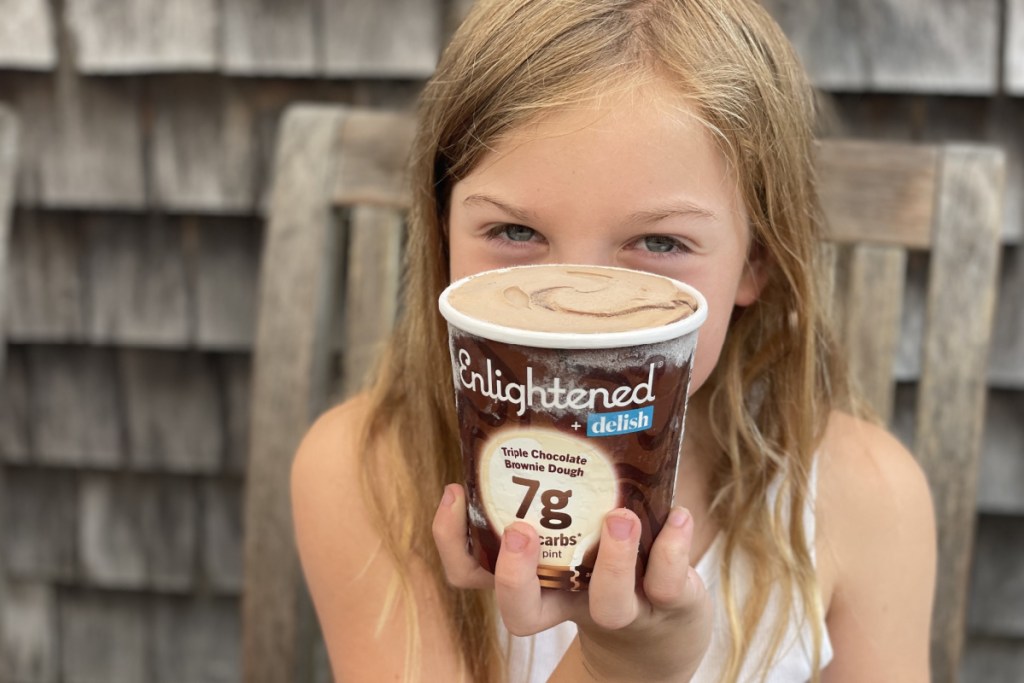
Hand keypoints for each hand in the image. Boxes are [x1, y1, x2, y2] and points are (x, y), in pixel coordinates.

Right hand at [432, 484, 711, 682]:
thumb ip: (555, 467)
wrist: (667, 617)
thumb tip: (550, 376)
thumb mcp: (573, 516)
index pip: (472, 573)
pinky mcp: (669, 601)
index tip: (454, 489)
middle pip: (523, 612)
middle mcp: (569, 598)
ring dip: (611, 562)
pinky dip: (674, 550)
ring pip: (608, 605)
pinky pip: (669, 584)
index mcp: (534, 576)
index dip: (452, 542)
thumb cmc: (607, 549)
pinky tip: (678, 516)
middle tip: (520, 531)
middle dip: (514, 576)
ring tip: (618, 516)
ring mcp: (621, 604)